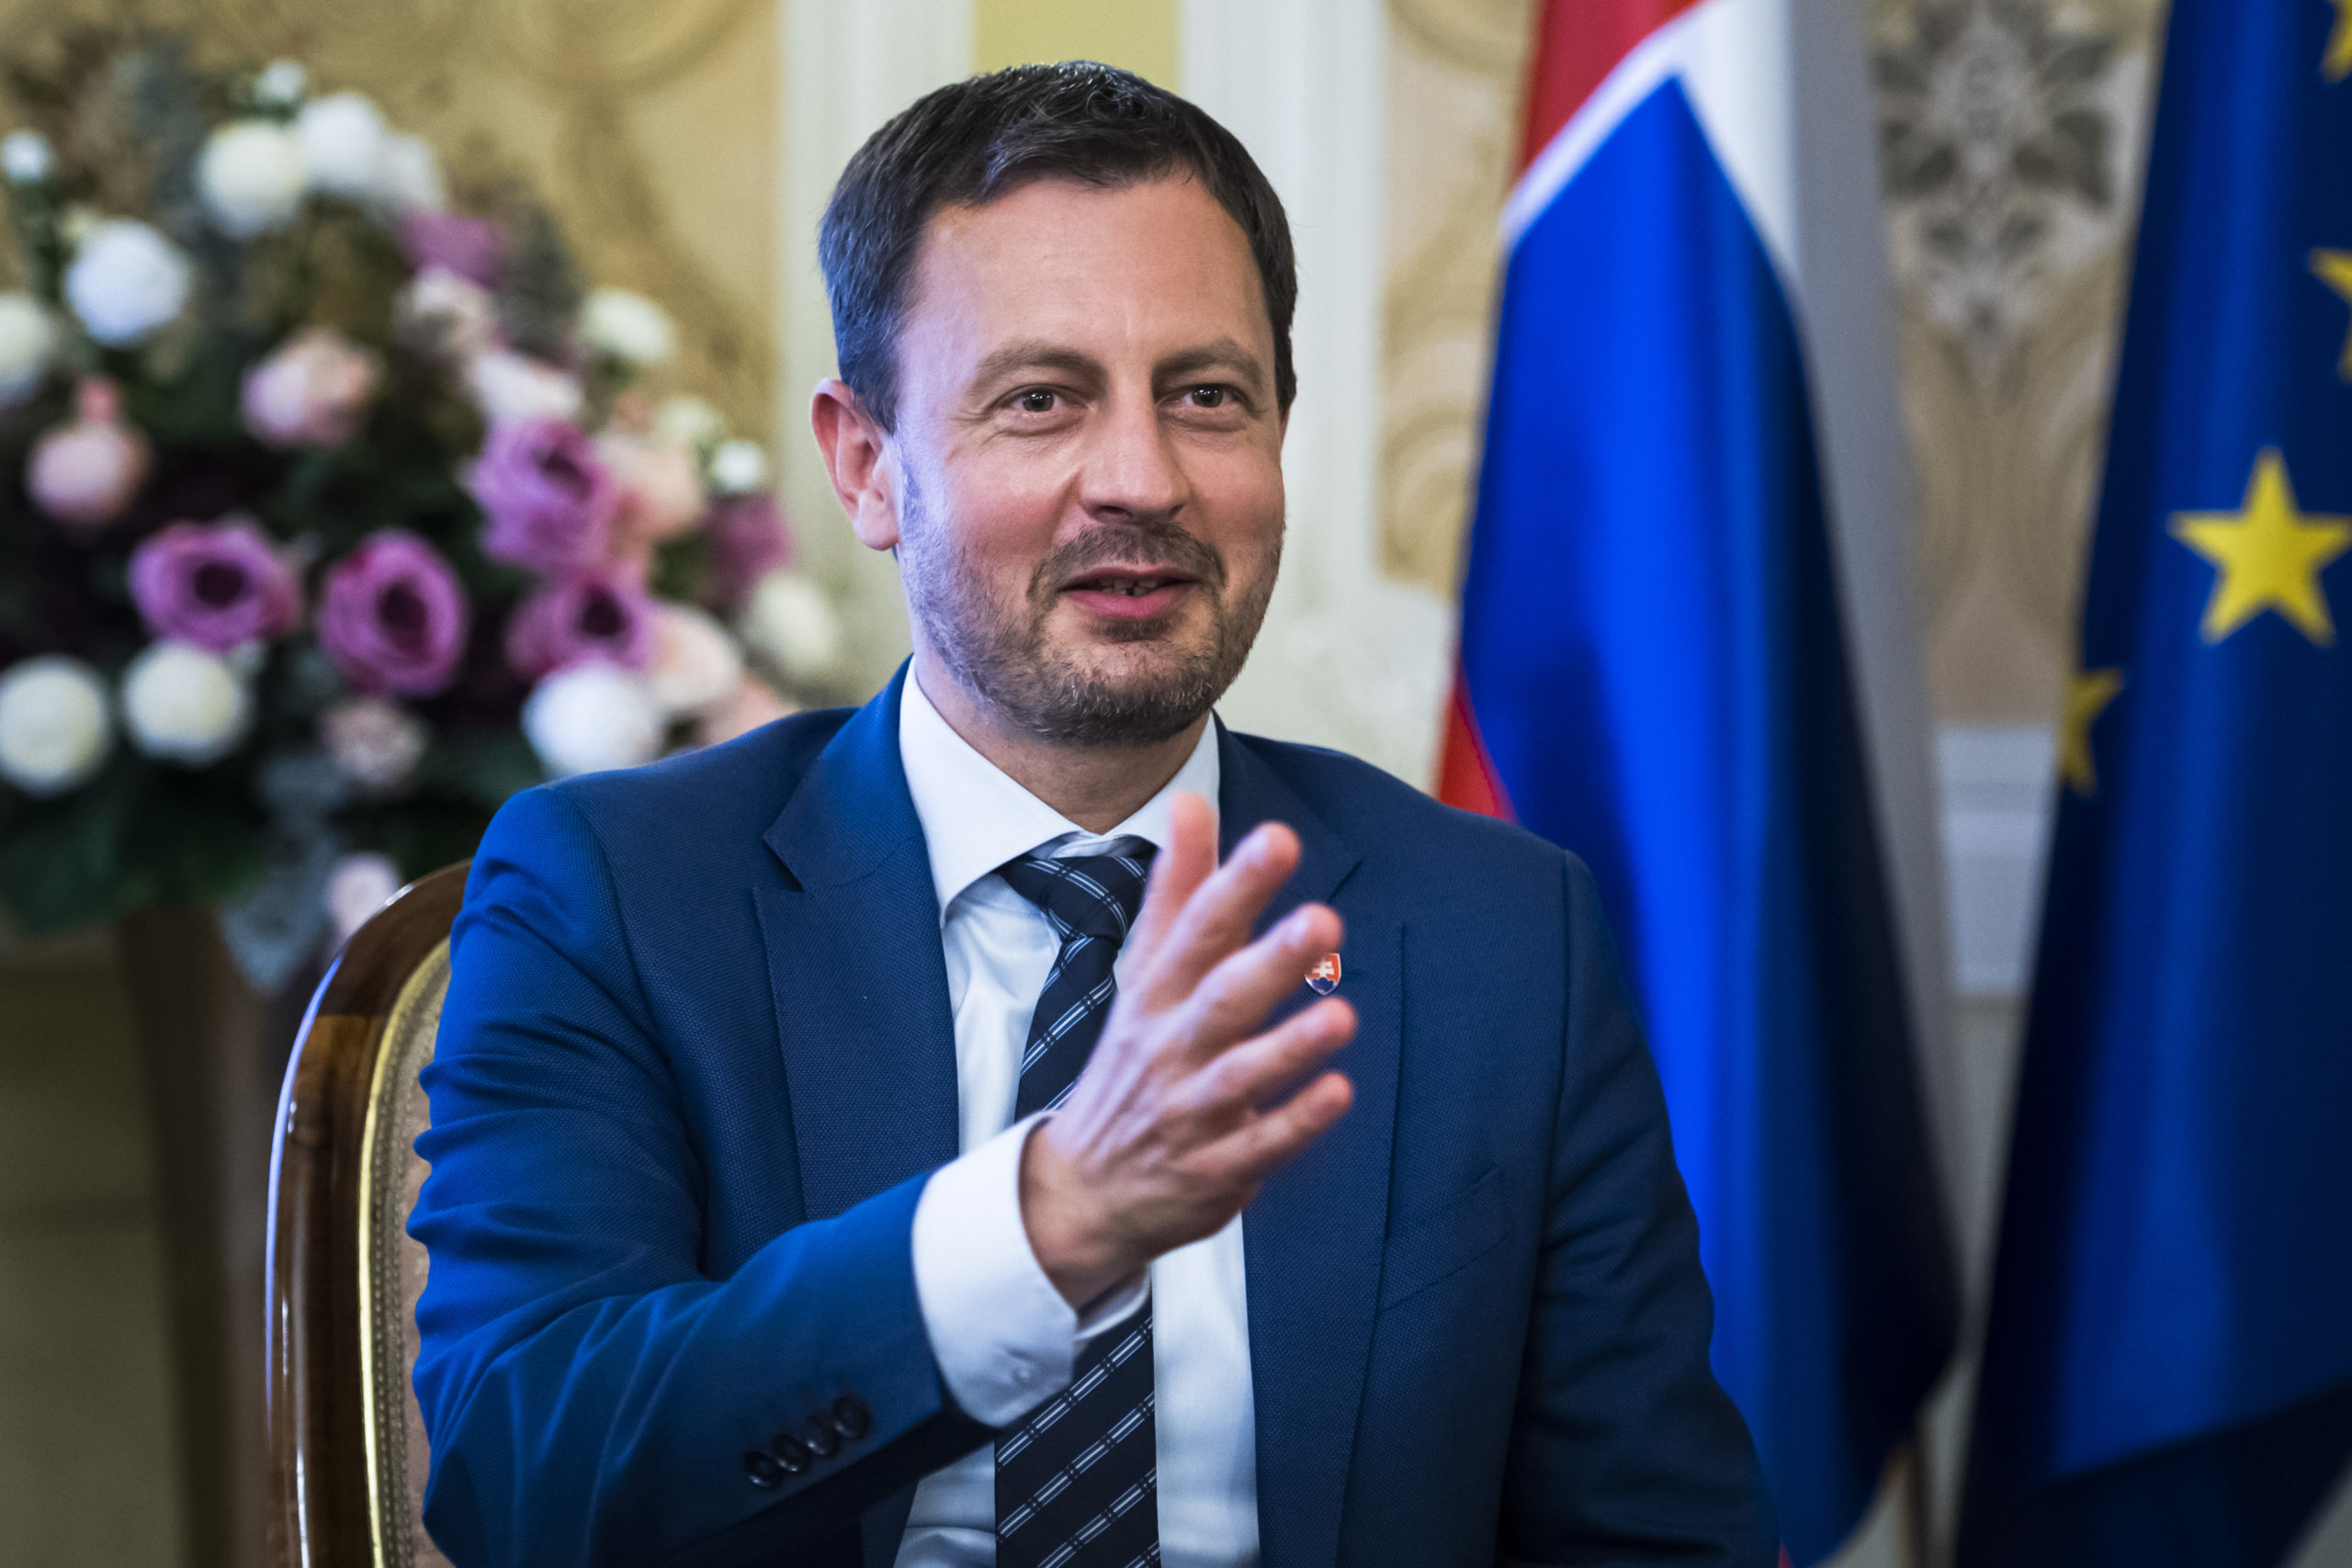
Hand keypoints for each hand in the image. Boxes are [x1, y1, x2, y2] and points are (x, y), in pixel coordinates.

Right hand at [1019, 791, 1355, 1307]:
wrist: (1085, 1188)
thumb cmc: (1133, 1063)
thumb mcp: (1145, 973)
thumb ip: (1177, 889)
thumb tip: (1190, 801)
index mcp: (1156, 994)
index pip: (1194, 930)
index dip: (1235, 885)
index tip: (1278, 839)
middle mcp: (1170, 1047)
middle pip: (1220, 997)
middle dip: (1269, 959)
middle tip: (1324, 922)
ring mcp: (1190, 1110)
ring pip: (1241, 1075)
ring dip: (1290, 1046)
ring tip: (1342, 1014)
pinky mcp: (1214, 1168)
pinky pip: (1258, 1145)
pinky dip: (1296, 1121)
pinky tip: (1339, 1093)